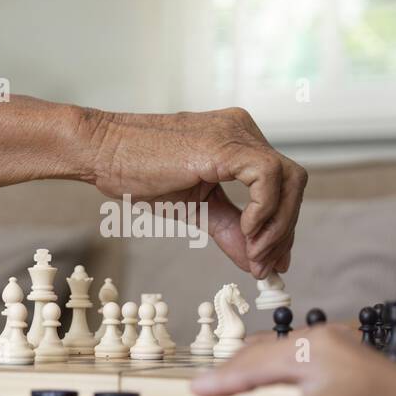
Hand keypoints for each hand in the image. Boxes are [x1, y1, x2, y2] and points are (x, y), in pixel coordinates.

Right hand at [81, 108, 306, 277]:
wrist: (101, 151)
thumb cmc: (138, 172)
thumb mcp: (195, 208)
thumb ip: (230, 231)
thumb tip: (257, 262)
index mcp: (238, 142)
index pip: (281, 184)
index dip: (283, 224)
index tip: (272, 260)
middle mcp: (243, 131)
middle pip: (294, 182)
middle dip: (286, 230)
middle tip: (268, 265)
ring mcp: (237, 133)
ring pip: (290, 180)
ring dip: (278, 226)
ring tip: (255, 254)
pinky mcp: (227, 144)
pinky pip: (268, 178)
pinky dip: (264, 211)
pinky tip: (246, 232)